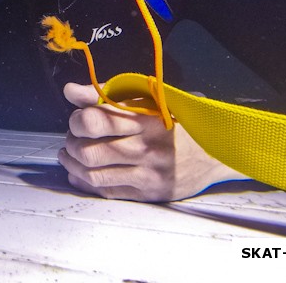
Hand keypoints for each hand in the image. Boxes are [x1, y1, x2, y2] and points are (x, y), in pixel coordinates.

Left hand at [57, 82, 247, 201]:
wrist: (216, 153)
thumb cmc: (177, 119)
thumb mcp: (147, 97)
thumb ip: (106, 93)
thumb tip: (70, 91)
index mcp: (146, 120)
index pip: (97, 121)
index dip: (77, 120)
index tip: (77, 117)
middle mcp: (146, 149)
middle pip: (89, 151)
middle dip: (72, 143)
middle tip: (73, 136)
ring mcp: (147, 174)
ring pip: (93, 174)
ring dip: (73, 164)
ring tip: (70, 154)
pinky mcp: (147, 193)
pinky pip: (106, 191)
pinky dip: (84, 182)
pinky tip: (80, 172)